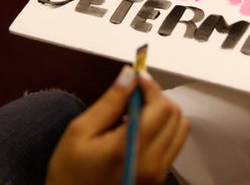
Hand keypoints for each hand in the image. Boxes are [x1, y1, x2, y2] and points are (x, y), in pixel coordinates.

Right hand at [46, 66, 189, 184]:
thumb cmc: (70, 175)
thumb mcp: (79, 132)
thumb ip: (110, 102)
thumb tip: (130, 75)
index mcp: (130, 148)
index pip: (161, 106)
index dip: (151, 87)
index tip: (137, 78)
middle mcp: (151, 162)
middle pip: (174, 114)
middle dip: (156, 98)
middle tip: (133, 96)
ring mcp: (159, 172)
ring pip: (180, 127)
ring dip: (163, 113)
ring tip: (136, 114)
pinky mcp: (160, 178)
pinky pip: (174, 143)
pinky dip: (164, 129)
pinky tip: (139, 131)